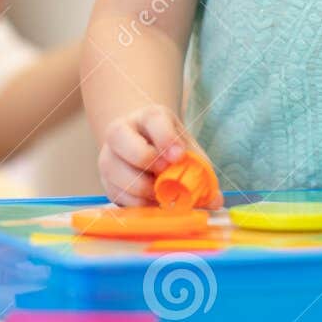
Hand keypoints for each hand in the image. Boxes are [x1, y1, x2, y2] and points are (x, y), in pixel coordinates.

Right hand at [98, 104, 222, 208]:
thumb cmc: (170, 149)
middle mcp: (121, 131)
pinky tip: (152, 203)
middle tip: (165, 174)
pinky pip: (117, 194)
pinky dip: (136, 203)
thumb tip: (215, 200)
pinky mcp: (106, 181)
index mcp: (148, 117)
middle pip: (121, 139)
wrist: (145, 147)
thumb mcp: (188, 150)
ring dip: (142, 188)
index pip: (154, 120)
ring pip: (115, 170)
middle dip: (146, 159)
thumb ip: (202, 171)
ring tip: (161, 193)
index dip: (166, 139)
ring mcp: (108, 155)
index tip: (179, 156)